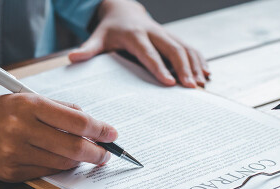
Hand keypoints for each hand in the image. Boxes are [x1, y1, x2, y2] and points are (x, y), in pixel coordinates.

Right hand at [0, 92, 117, 181]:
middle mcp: (21, 128)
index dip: (100, 129)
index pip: (76, 119)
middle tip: (106, 153)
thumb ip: (54, 108)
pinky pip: (43, 173)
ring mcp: (14, 153)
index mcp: (28, 104)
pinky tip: (56, 161)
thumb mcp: (21, 98)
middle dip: (97, 152)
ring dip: (77, 162)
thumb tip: (86, 119)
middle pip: (74, 146)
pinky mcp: (8, 172)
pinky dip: (54, 167)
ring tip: (83, 156)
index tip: (112, 134)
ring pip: (61, 163)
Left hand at [68, 0, 209, 87]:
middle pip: (173, 49)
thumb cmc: (110, 30)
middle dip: (184, 68)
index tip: (169, 82)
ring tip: (201, 84)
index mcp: (135, 35)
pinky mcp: (173, 37)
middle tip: (192, 87)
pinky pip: (190, 47)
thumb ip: (88, 49)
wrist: (123, 11)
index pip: (149, 53)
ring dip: (195, 65)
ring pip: (185, 47)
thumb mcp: (98, 37)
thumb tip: (73, 58)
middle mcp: (154, 33)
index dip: (159, 67)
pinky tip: (207, 74)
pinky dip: (199, 60)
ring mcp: (166, 34)